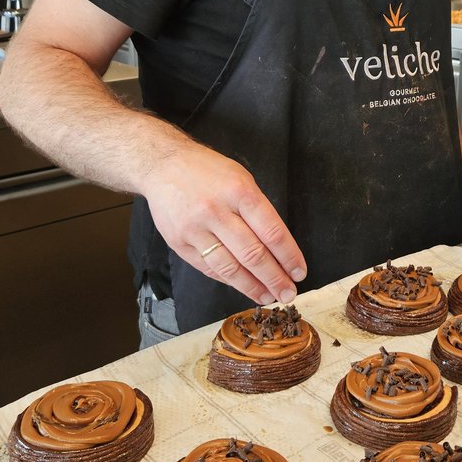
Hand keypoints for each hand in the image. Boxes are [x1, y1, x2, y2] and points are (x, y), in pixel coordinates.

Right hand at [142, 141, 306, 306]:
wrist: (162, 165)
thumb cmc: (207, 171)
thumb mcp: (240, 178)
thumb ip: (257, 209)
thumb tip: (278, 246)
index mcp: (239, 192)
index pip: (272, 232)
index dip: (289, 257)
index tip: (299, 272)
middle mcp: (217, 211)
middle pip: (253, 254)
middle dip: (274, 278)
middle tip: (288, 293)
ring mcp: (195, 229)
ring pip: (229, 268)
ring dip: (252, 287)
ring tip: (267, 296)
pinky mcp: (179, 242)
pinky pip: (209, 268)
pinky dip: (228, 280)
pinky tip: (242, 285)